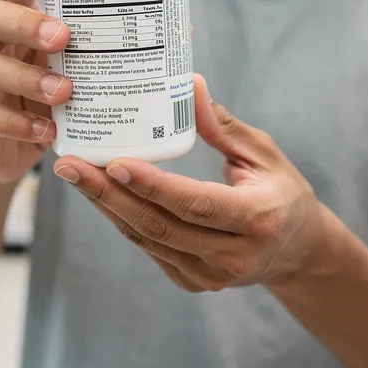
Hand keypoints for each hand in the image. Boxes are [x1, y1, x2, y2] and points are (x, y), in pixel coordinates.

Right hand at [0, 0, 74, 183]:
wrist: (3, 154)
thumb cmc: (39, 100)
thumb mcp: (63, 69)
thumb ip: (91, 53)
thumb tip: (169, 37)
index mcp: (8, 22)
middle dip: (26, 23)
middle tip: (63, 38)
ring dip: (26, 78)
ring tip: (63, 92)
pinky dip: (17, 123)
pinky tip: (46, 130)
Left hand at [52, 75, 339, 291]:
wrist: (299, 251)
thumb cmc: (282, 191)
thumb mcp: (263, 153)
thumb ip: (222, 125)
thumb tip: (189, 84)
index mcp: (258, 219)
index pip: (195, 203)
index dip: (152, 185)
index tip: (114, 161)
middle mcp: (234, 256)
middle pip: (160, 226)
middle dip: (108, 194)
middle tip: (69, 165)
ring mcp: (213, 276)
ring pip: (148, 240)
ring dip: (107, 206)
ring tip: (74, 174)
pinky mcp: (195, 283)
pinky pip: (151, 250)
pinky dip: (123, 220)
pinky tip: (99, 194)